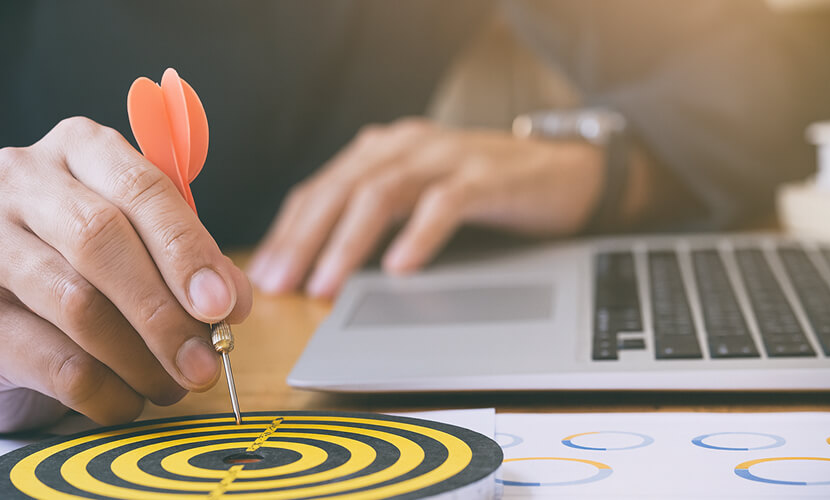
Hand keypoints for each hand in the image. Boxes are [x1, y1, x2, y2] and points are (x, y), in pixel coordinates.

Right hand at [0, 117, 251, 431]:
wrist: (2, 326)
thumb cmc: (91, 271)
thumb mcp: (148, 248)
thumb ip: (192, 264)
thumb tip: (230, 302)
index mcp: (78, 147)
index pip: (142, 186)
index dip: (187, 249)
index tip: (223, 304)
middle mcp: (21, 181)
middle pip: (101, 240)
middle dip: (164, 310)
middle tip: (205, 361)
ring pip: (79, 305)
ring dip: (142, 359)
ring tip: (174, 384)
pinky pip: (56, 363)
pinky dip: (108, 392)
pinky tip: (128, 401)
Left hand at [249, 118, 603, 296]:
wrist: (564, 171)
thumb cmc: (485, 190)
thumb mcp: (419, 197)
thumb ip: (376, 218)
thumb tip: (321, 266)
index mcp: (385, 151)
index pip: (321, 188)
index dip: (289, 231)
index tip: (265, 273)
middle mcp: (409, 145)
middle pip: (341, 189)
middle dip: (305, 239)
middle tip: (280, 283)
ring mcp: (448, 157)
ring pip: (383, 193)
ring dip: (348, 242)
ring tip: (326, 283)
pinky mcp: (487, 176)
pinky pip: (445, 203)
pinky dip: (418, 235)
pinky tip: (400, 267)